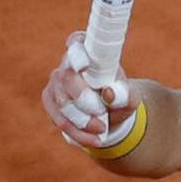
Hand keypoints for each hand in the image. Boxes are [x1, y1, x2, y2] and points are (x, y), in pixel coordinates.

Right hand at [42, 31, 137, 150]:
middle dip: (83, 99)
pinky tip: (95, 139)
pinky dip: (78, 132)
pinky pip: (59, 119)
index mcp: (90, 51)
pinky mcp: (50, 102)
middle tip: (101, 113)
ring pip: (62, 102)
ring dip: (82, 120)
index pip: (77, 42)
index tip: (85, 66)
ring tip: (102, 129)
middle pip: (67, 77)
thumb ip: (125, 94)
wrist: (110, 116)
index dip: (77, 53)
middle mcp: (68, 62)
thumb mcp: (130, 97)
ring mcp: (56, 82)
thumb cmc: (121, 98)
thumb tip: (109, 92)